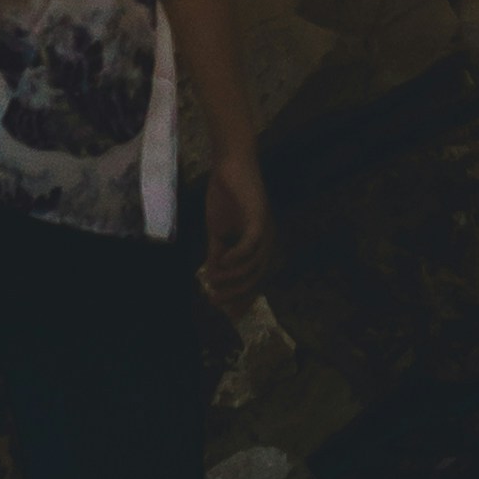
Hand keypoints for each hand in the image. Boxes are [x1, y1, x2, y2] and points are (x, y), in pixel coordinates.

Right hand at [198, 141, 275, 318]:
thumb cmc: (225, 195)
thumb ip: (216, 254)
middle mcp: (267, 241)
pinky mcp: (259, 217)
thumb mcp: (217, 231)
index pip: (254, 279)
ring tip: (213, 282)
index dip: (242, 298)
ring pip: (254, 264)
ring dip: (233, 277)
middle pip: (256, 277)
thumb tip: (210, 278)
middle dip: (235, 293)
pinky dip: (237, 256)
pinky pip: (252, 244)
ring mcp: (266, 230)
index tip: (227, 314)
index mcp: (259, 246)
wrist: (229, 164)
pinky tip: (222, 261)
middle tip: (214, 301)